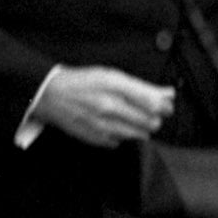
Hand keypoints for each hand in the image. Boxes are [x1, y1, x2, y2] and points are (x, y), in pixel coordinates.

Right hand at [28, 65, 175, 147]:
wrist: (50, 95)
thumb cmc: (83, 82)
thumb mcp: (111, 76)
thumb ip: (141, 87)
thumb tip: (168, 94)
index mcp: (114, 86)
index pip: (152, 102)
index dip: (165, 106)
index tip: (166, 106)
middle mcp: (108, 106)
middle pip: (149, 121)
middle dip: (155, 118)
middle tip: (152, 114)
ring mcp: (102, 124)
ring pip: (139, 134)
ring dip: (142, 128)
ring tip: (134, 119)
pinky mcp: (95, 138)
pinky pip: (121, 142)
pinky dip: (123, 135)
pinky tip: (116, 126)